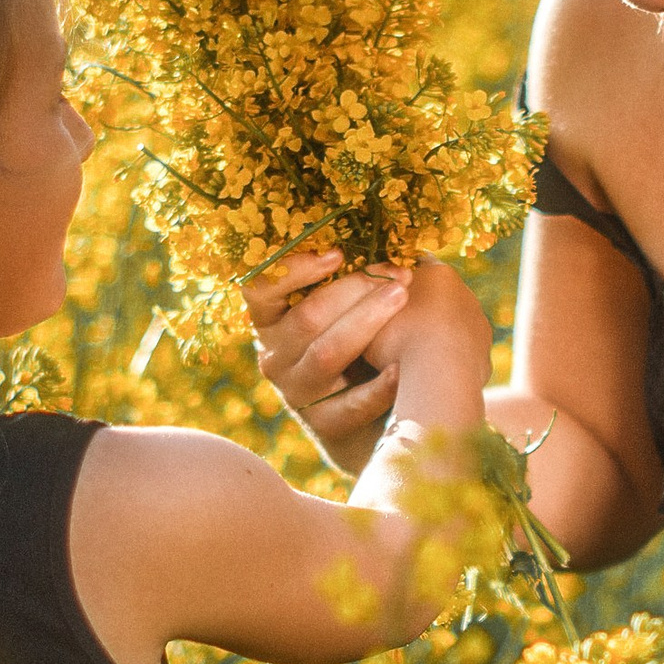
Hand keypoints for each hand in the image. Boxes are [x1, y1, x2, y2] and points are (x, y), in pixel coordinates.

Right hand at [246, 248, 412, 474]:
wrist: (372, 418)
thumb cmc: (362, 344)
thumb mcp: (344, 309)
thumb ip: (349, 276)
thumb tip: (388, 237)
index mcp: (271, 320)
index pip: (259, 289)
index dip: (295, 269)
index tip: (337, 253)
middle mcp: (275, 356)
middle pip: (307, 317)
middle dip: (356, 289)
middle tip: (399, 274)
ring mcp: (296, 392)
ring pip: (328, 353)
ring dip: (368, 321)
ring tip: (403, 298)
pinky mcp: (322, 425)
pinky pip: (351, 402)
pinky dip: (380, 383)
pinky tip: (404, 365)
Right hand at [379, 257, 496, 426]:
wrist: (438, 376)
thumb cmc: (398, 337)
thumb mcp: (372, 312)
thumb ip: (375, 302)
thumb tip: (373, 299)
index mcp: (439, 273)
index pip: (418, 267)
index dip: (399, 284)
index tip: (384, 300)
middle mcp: (466, 293)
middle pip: (438, 298)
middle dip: (420, 311)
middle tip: (396, 334)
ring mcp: (479, 326)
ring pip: (452, 328)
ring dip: (437, 338)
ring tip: (412, 359)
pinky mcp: (485, 356)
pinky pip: (460, 356)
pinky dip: (448, 362)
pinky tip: (431, 375)